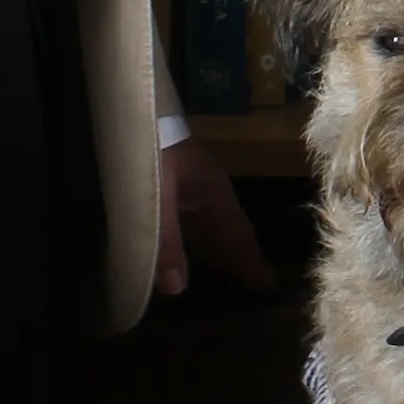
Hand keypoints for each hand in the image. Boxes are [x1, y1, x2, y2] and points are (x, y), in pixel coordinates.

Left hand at [156, 136, 269, 297]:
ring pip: (206, 230)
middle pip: (226, 235)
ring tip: (218, 278)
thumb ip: (166, 242)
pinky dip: (189, 243)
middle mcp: (208, 195)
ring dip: (212, 253)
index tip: (268, 287)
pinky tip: (179, 255)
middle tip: (247, 290)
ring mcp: (189, 190)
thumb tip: (178, 288)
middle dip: (235, 261)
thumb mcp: (159, 198)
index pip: (240, 236)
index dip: (252, 262)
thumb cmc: (154, 151)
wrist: (135, 112)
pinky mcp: (169, 187)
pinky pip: (186, 224)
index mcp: (215, 195)